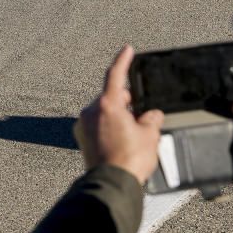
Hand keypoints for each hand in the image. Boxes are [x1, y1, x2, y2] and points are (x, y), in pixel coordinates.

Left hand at [74, 46, 163, 184]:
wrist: (111, 183)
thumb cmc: (130, 159)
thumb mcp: (150, 135)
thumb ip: (151, 118)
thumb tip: (151, 115)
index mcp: (107, 104)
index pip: (115, 75)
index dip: (123, 61)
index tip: (127, 49)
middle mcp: (91, 111)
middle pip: (112, 97)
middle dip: (126, 104)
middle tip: (141, 118)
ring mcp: (83, 124)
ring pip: (104, 112)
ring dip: (117, 117)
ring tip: (131, 136)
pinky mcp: (81, 137)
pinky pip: (97, 125)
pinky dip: (108, 127)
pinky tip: (120, 142)